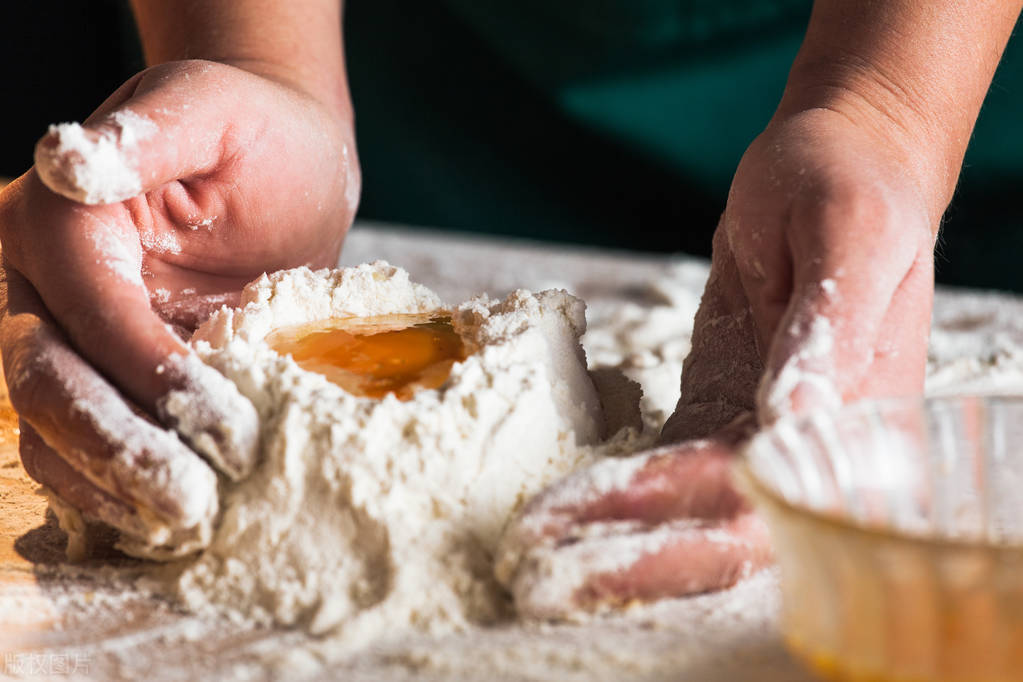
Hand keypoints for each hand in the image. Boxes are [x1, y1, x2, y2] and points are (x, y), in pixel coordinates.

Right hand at [0, 59, 358, 555]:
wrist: (279, 169)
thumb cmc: (255, 136)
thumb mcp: (213, 109)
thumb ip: (149, 131)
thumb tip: (67, 162)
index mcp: (58, 218)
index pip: (90, 311)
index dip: (151, 376)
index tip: (230, 430)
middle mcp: (37, 282)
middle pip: (46, 380)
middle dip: (119, 448)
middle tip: (195, 503)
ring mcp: (60, 336)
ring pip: (48, 427)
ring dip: (109, 484)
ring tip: (188, 524)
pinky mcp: (99, 375)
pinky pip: (78, 443)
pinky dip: (112, 488)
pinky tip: (164, 522)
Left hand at [498, 107, 937, 616]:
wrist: (839, 160)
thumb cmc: (855, 189)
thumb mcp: (849, 242)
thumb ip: (825, 333)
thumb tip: (788, 426)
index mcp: (856, 421)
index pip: (766, 502)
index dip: (682, 528)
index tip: (598, 527)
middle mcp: (809, 445)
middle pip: (723, 530)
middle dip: (634, 555)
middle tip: (540, 565)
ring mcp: (759, 429)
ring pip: (685, 506)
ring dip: (612, 528)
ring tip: (534, 536)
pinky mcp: (720, 405)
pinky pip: (668, 461)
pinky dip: (618, 484)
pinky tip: (567, 498)